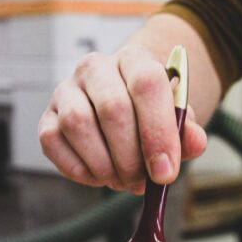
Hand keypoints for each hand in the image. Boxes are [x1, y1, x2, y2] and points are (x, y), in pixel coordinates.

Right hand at [39, 45, 207, 192]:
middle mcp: (96, 67)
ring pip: (78, 124)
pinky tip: (98, 175)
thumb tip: (194, 142)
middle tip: (142, 182)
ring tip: (122, 179)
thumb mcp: (176, 120)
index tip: (165, 172)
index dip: (157, 131)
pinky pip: (52, 142)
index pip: (146, 83)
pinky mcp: (47, 116)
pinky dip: (79, 168)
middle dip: (131, 157)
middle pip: (112, 108)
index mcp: (134, 59)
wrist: (123, 106)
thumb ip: (188, 132)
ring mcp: (66, 90)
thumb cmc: (150, 114)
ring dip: (103, 164)